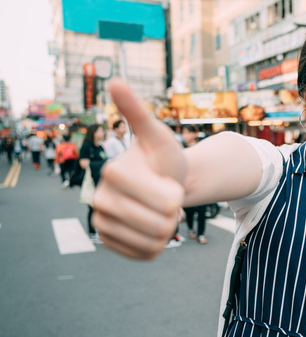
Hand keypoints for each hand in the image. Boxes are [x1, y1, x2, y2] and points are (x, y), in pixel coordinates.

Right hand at [92, 78, 185, 258]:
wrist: (161, 182)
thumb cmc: (162, 158)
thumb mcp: (158, 135)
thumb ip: (138, 112)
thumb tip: (115, 81)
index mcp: (112, 172)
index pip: (165, 201)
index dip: (176, 194)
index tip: (168, 182)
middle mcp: (99, 199)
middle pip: (160, 225)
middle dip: (174, 213)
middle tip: (168, 200)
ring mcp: (101, 223)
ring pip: (153, 242)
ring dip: (168, 230)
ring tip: (162, 213)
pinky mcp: (109, 242)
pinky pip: (146, 254)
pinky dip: (159, 245)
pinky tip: (154, 228)